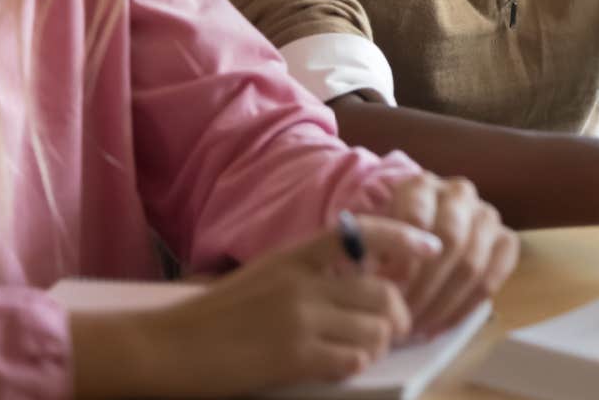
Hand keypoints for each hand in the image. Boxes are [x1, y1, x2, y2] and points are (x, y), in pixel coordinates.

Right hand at [71, 217, 437, 398]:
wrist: (166, 346)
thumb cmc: (213, 316)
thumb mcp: (264, 275)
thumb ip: (307, 272)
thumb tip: (355, 279)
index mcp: (295, 255)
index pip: (363, 233)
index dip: (405, 237)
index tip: (433, 247)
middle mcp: (303, 281)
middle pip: (384, 291)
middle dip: (397, 314)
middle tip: (391, 329)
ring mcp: (299, 318)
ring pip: (376, 328)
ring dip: (378, 344)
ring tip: (362, 350)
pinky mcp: (293, 355)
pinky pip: (352, 359)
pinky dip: (356, 364)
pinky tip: (340, 366)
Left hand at [380, 172, 519, 338]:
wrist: (419, 230)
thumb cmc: (389, 237)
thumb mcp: (372, 236)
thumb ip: (370, 254)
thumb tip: (379, 284)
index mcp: (421, 185)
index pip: (417, 219)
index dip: (403, 259)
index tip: (387, 291)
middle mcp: (459, 193)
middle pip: (451, 241)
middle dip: (425, 286)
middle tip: (402, 317)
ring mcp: (486, 215)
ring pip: (472, 263)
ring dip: (443, 303)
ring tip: (417, 327)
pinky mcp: (505, 240)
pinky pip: (491, 279)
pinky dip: (464, 308)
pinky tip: (440, 326)